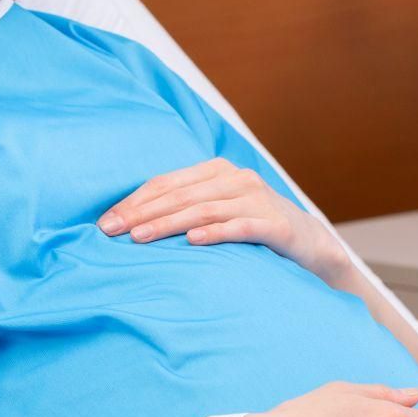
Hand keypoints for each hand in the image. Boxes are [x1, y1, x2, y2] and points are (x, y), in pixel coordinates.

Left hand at [97, 157, 349, 279]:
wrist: (312, 245)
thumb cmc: (254, 229)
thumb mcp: (219, 211)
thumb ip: (186, 208)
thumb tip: (131, 223)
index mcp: (217, 171)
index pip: (166, 183)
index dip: (134, 201)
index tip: (106, 222)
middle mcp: (236, 179)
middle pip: (179, 195)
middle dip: (141, 213)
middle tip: (112, 231)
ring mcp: (257, 199)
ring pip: (203, 209)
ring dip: (168, 224)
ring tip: (140, 238)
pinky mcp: (276, 224)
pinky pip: (240, 227)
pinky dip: (215, 233)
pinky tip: (193, 242)